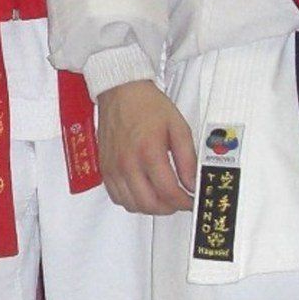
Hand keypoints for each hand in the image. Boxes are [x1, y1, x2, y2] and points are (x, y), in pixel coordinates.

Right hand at [97, 79, 196, 213]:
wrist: (120, 91)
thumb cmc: (146, 105)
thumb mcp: (178, 127)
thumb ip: (188, 158)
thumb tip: (192, 182)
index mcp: (148, 151)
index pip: (168, 191)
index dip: (184, 202)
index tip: (191, 200)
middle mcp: (128, 163)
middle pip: (150, 204)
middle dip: (169, 208)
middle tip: (179, 201)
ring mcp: (114, 168)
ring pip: (132, 205)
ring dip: (151, 207)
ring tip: (162, 197)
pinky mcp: (105, 169)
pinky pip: (117, 198)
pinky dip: (132, 201)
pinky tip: (143, 191)